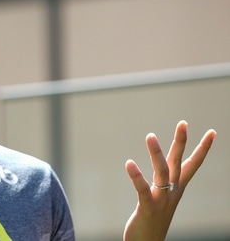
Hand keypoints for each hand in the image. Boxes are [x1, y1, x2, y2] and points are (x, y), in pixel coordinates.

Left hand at [123, 120, 215, 240]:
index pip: (193, 165)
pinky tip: (129, 163)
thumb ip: (165, 183)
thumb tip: (167, 169)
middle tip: (183, 123)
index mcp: (177, 188)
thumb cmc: (153, 220)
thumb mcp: (163, 198)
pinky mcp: (148, 208)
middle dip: (181, 142)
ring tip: (150, 135)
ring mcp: (162, 200)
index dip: (202, 149)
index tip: (212, 132)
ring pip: (162, 173)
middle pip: (179, 163)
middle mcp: (173, 192)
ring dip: (156, 153)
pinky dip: (136, 176)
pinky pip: (143, 189)